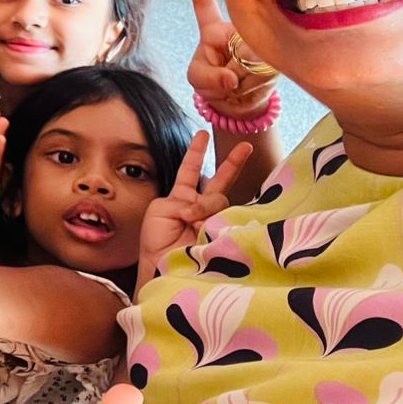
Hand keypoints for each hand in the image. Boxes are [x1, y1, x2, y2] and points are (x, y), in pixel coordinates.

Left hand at [136, 132, 250, 290]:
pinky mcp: (224, 233)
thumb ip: (181, 200)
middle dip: (233, 162)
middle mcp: (202, 208)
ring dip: (203, 208)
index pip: (190, 171)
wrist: (163, 270)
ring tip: (190, 223)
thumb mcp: (159, 211)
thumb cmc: (156, 243)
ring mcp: (215, 220)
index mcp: (182, 198)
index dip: (196, 152)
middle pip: (220, 182)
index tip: (203, 133)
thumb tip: (202, 208)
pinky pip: (227, 218)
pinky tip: (204, 228)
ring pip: (219, 201)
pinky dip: (212, 220)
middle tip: (247, 145)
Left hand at [184, 0, 277, 119]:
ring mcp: (261, 42)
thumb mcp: (199, 80)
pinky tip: (251, 87)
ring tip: (238, 84)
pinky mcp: (277, 58)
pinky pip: (260, 76)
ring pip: (247, 64)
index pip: (205, 5)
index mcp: (215, 30)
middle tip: (225, 80)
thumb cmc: (214, 84)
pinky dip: (250, 89)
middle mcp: (239, 30)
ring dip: (238, 84)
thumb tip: (231, 78)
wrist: (240, 102)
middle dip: (223, 74)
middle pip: (232, 48)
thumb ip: (206, 78)